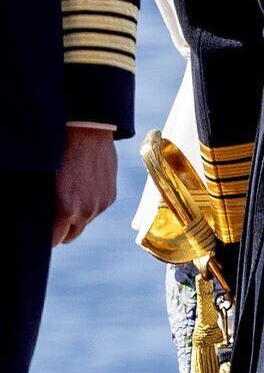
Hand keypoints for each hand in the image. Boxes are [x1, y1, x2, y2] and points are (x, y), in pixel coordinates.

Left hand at [53, 126, 117, 245]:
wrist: (88, 132)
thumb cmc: (60, 153)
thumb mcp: (49, 183)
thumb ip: (49, 207)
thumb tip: (45, 219)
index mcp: (67, 210)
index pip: (54, 240)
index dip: (47, 235)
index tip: (43, 228)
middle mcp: (87, 211)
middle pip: (70, 236)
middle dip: (61, 229)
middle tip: (53, 215)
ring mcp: (101, 204)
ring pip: (85, 222)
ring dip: (77, 216)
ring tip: (71, 195)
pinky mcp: (111, 196)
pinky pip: (97, 209)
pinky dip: (91, 204)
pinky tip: (85, 187)